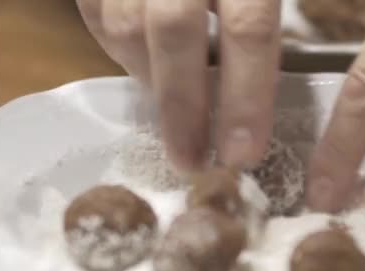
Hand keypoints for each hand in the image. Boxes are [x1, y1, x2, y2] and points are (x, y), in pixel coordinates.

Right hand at [77, 0, 280, 171]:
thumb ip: (262, 25)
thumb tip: (269, 98)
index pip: (249, 28)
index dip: (246, 97)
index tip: (243, 154)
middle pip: (175, 31)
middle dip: (182, 106)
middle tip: (191, 161)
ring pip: (127, 24)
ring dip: (149, 79)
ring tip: (172, 110)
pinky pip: (95, 12)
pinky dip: (117, 48)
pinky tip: (142, 65)